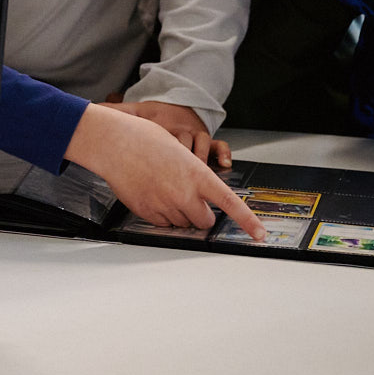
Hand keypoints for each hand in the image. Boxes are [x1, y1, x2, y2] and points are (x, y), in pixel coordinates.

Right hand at [64, 103, 264, 240]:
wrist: (113, 142)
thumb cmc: (143, 139)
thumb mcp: (179, 152)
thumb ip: (193, 175)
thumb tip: (197, 192)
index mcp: (197, 174)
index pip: (230, 204)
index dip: (248, 222)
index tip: (260, 235)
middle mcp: (184, 194)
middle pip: (204, 220)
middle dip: (200, 213)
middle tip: (187, 197)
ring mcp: (165, 205)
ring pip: (183, 223)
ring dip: (179, 213)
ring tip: (163, 189)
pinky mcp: (147, 212)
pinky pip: (163, 224)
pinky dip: (161, 215)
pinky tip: (152, 195)